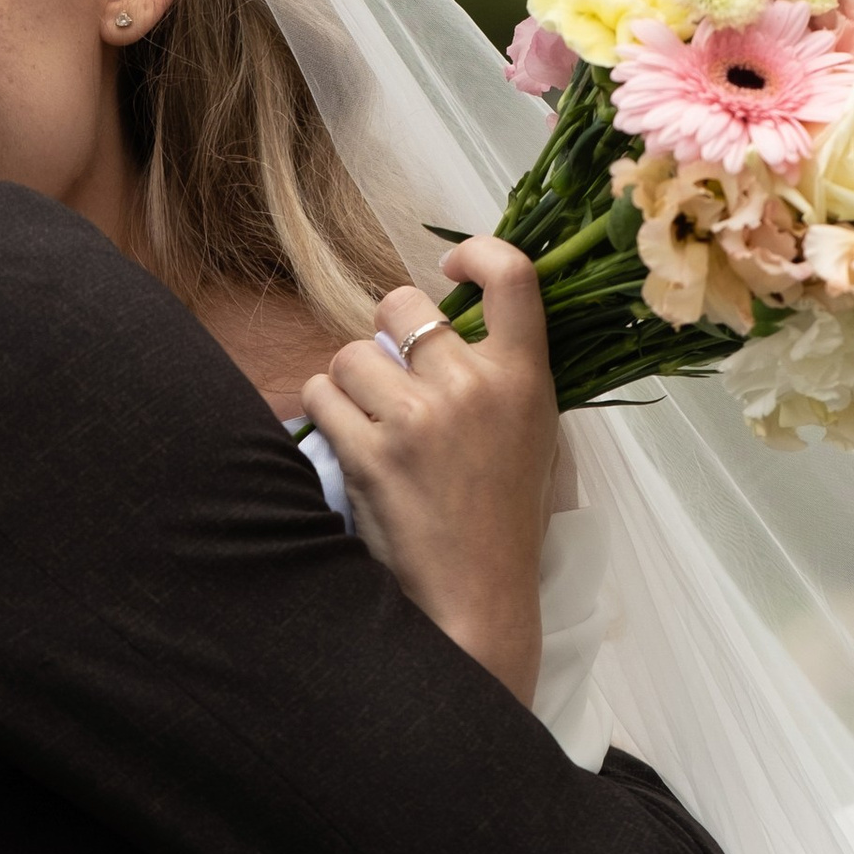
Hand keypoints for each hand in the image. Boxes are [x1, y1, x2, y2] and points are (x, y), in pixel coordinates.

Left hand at [298, 249, 556, 697]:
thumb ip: (502, 374)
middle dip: (383, 329)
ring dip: (346, 380)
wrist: (476, 600)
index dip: (475, 253)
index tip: (450, 268)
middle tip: (389, 368)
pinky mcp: (370, 456)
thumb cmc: (502, 520)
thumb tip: (455, 319)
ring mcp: (418, 421)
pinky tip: (346, 442)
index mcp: (524, 379)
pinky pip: (320, 395)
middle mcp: (473, 388)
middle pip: (401, 305)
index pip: (513, 276)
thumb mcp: (533, 437)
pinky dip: (323, 412)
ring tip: (367, 419)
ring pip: (348, 354)